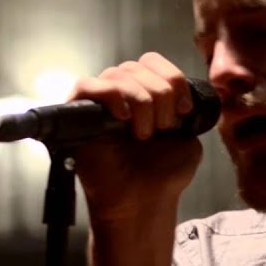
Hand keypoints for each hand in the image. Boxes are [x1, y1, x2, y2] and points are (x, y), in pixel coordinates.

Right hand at [71, 52, 203, 222]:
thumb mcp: (188, 136)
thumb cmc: (163, 175)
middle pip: (135, 67)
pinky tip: (123, 118)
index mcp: (144, 94)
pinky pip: (86, 86)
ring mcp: (97, 105)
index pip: (151, 61)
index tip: (185, 109)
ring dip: (140, 100)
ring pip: (116, 74)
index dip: (171, 77)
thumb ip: (183, 110)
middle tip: (164, 128)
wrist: (144, 203)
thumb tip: (179, 92)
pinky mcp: (76, 118)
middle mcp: (119, 96)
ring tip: (144, 134)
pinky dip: (109, 95)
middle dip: (159, 94)